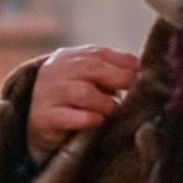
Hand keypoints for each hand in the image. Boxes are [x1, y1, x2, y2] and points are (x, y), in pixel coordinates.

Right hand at [27, 46, 139, 163]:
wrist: (41, 129)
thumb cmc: (73, 103)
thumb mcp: (89, 82)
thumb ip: (109, 73)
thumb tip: (142, 71)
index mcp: (66, 57)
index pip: (98, 53)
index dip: (123, 64)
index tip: (140, 76)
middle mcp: (53, 71)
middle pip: (91, 68)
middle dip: (118, 79)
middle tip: (133, 93)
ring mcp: (45, 93)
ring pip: (84, 93)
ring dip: (105, 103)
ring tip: (110, 111)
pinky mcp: (43, 117)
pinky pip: (73, 116)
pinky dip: (91, 119)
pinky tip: (97, 121)